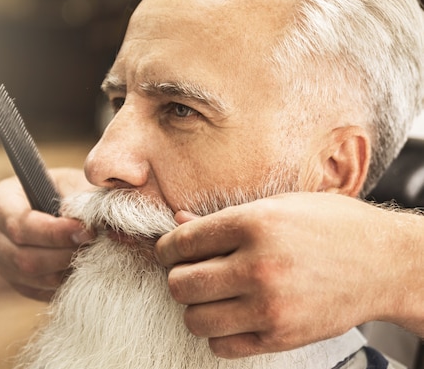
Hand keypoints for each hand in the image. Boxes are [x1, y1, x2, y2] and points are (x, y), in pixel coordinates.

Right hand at [0, 168, 93, 300]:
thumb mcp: (71, 183)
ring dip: (64, 270)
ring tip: (91, 256)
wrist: (64, 206)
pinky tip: (82, 268)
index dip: (53, 232)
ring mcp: (1, 261)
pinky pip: (38, 291)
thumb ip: (77, 200)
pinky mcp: (17, 282)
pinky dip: (62, 284)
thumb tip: (87, 223)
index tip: (86, 231)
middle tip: (93, 246)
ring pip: (31, 278)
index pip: (19, 224)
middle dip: (62, 254)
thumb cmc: (66, 189)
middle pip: (21, 257)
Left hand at [155, 192, 423, 357]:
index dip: (166, 248)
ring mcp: (270, 307)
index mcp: (253, 224)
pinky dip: (219, 333)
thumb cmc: (331, 226)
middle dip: (178, 277)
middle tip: (192, 271)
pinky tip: (234, 315)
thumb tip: (178, 221)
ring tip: (213, 294)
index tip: (172, 251)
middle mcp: (258, 266)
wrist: (385, 262)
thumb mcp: (277, 205)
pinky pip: (222, 346)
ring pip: (195, 319)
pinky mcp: (281, 337)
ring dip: (197, 307)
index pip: (180, 243)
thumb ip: (222, 219)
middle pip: (180, 285)